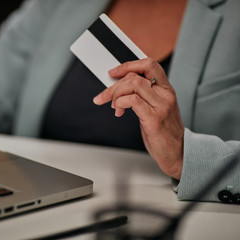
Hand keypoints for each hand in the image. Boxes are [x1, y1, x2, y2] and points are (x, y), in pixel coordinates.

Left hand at [93, 58, 183, 179]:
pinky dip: (120, 102)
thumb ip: (143, 96)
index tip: (113, 73)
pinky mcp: (154, 119)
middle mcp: (165, 95)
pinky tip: (119, 111)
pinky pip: (133, 101)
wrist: (179, 153)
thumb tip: (120, 87)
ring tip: (114, 106)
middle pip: (135, 76)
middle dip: (114, 85)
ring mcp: (161, 106)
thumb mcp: (156, 109)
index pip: (149, 64)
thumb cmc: (164, 133)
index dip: (128, 65)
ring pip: (133, 84)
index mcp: (166, 90)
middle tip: (104, 96)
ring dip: (116, 94)